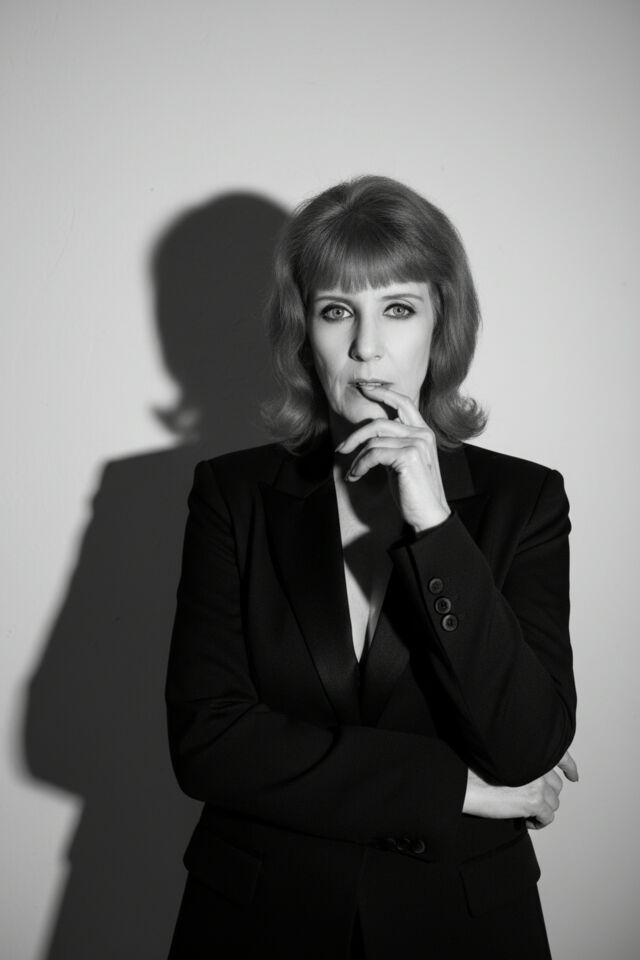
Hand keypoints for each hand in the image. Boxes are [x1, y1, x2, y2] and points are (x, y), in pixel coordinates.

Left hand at [335, 384, 449, 531]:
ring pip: (374, 440)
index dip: (382, 393)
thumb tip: (368, 437)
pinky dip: (360, 465)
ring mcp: (417, 444)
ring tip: (352, 472)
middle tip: (341, 449)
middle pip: (380, 422)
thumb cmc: (413, 490)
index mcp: (423, 432)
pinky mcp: (409, 456)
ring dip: (356, 458)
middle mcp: (422, 434)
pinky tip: (356, 476)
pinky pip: (373, 454)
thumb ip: (393, 444)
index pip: (403, 402)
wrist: (428, 514)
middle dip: (355, 435)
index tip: (364, 389)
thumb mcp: (402, 461)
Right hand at [463, 750, 578, 828]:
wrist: (467, 783)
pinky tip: (526, 821)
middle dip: (546, 795)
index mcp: (531, 751)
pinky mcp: (535, 802)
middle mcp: (539, 765)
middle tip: (532, 802)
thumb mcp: (502, 758)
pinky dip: (539, 822)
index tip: (572, 775)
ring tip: (526, 813)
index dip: (568, 766)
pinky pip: (548, 817)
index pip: (560, 755)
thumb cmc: (476, 772)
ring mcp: (539, 783)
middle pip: (556, 785)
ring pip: (554, 802)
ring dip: (542, 809)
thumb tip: (530, 781)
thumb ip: (521, 764)